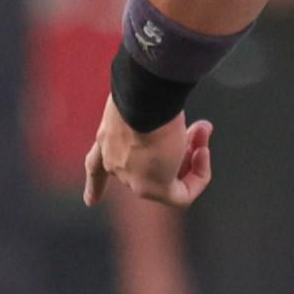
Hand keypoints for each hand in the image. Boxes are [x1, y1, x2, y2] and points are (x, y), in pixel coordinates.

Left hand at [81, 98, 213, 209]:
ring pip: (169, 177)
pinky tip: (203, 152)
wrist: (143, 98)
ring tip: (203, 130)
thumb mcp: (138, 99)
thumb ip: (147, 112)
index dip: (94, 186)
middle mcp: (115, 163)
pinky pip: (182, 195)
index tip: (90, 202)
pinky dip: (199, 177)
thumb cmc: (141, 91)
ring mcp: (134, 178)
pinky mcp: (155, 186)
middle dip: (181, 148)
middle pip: (148, 165)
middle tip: (198, 127)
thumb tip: (169, 110)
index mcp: (105, 142)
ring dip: (193, 154)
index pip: (95, 166)